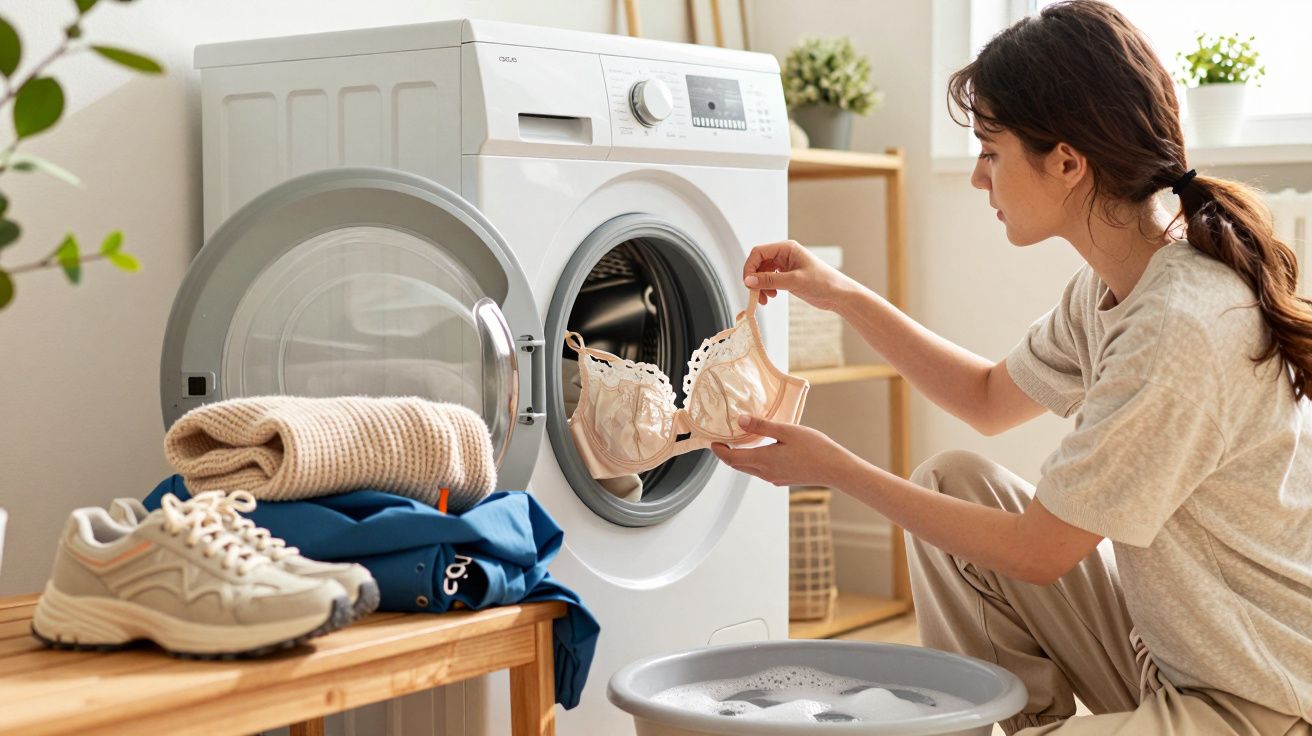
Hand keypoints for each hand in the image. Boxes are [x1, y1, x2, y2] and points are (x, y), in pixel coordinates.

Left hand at [711, 415, 858, 487]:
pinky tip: (761, 450)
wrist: (835, 469)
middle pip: (738, 465)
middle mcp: (765, 473)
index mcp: (763, 460)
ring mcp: (774, 478)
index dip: (718, 451)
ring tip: (739, 442)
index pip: (731, 459)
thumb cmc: (815, 447)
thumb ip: (761, 426)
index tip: (711, 441)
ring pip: (749, 469)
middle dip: (726, 454)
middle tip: (721, 441)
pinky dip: (754, 461)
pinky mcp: (783, 479)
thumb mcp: (787, 430)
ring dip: (740, 458)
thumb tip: (739, 421)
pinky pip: (761, 471)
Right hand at [742, 239, 858, 310]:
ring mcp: (785, 266)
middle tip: (755, 294)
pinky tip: (771, 297)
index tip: (748, 283)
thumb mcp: (794, 281)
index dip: (750, 267)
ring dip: (760, 286)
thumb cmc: (824, 282)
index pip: (758, 252)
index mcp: (787, 248)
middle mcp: (784, 255)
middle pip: (758, 263)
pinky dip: (766, 289)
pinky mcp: (787, 277)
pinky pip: (769, 280)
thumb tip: (749, 281)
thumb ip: (770, 280)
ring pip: (762, 273)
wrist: (839, 294)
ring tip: (765, 299)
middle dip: (754, 279)